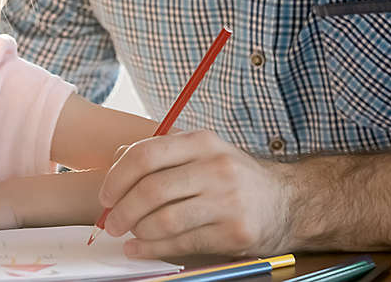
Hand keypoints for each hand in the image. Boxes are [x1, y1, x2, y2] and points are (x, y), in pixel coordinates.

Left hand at [98, 130, 290, 258]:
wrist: (286, 202)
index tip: (105, 195)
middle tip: (110, 222)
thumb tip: (116, 163)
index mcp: (202, 142)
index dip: (118, 177)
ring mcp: (227, 201)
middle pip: (152, 189)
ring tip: (127, 235)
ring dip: (137, 231)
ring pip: (164, 219)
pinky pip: (182, 243)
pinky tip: (140, 248)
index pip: (146, 154)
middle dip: (122, 209)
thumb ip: (163, 154)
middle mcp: (215, 167)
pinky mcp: (234, 232)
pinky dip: (152, 248)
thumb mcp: (202, 152)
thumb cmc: (232, 177)